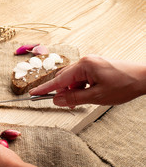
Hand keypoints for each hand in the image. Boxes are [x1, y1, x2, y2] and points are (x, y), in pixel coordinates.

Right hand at [29, 55, 145, 106]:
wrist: (145, 78)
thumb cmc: (124, 85)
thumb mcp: (96, 97)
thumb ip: (73, 98)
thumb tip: (56, 100)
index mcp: (84, 66)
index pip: (58, 80)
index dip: (44, 88)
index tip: (32, 93)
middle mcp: (85, 61)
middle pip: (64, 79)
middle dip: (64, 93)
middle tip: (68, 104)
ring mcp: (90, 63)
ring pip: (72, 80)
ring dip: (73, 92)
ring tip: (82, 101)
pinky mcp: (95, 67)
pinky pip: (81, 79)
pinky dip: (80, 88)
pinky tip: (88, 95)